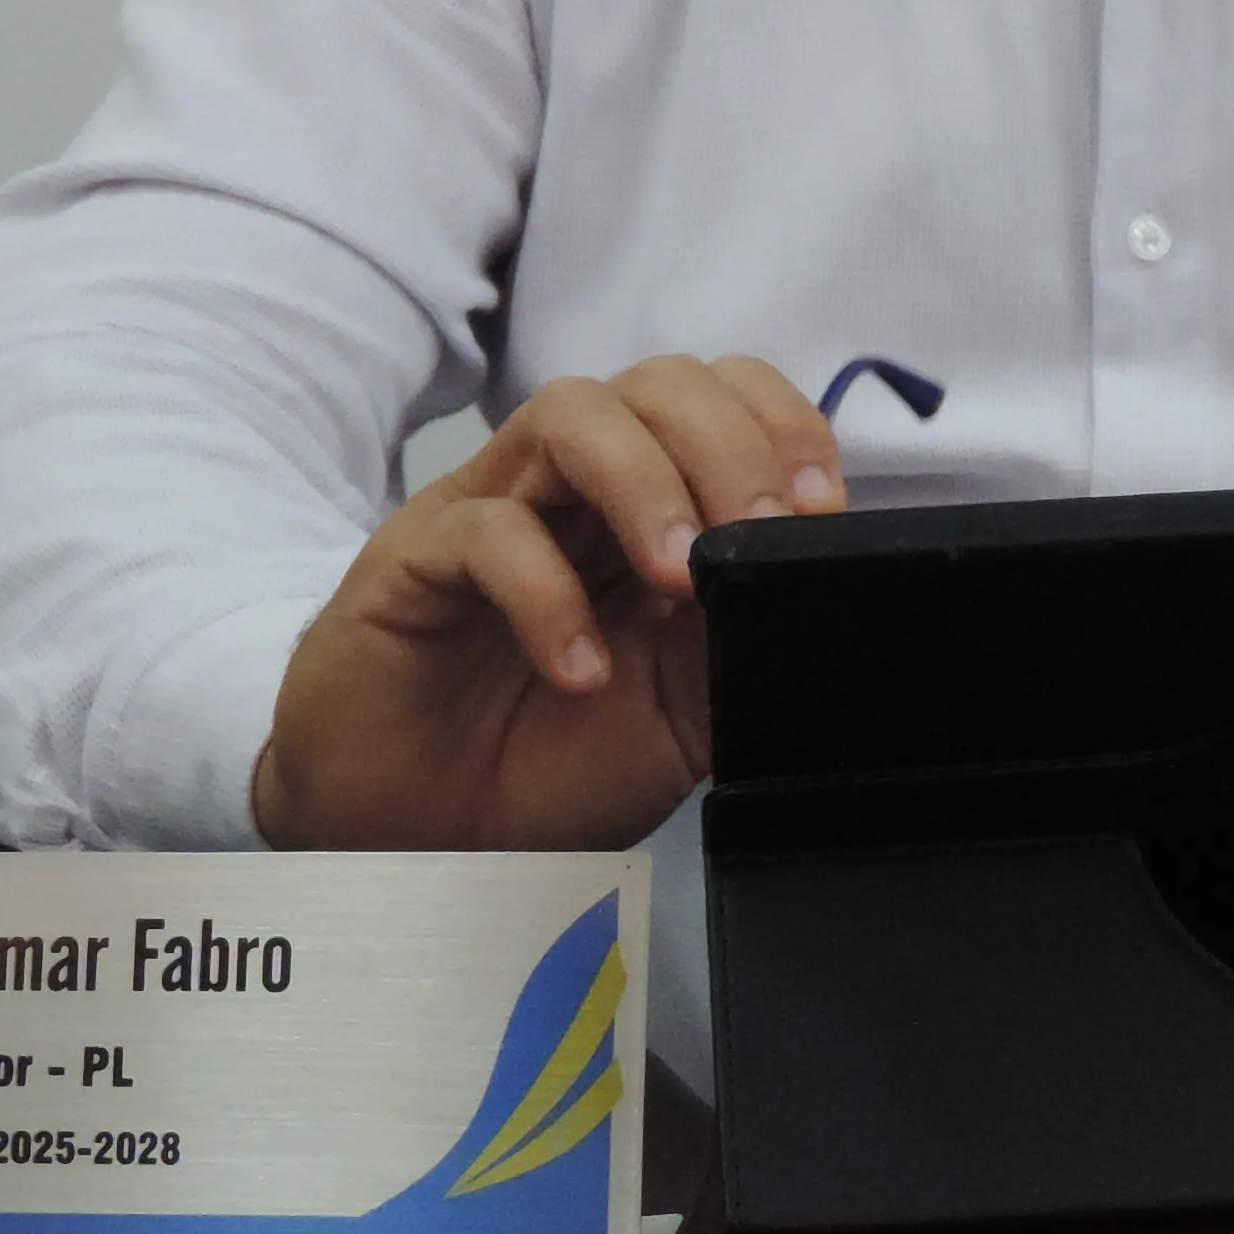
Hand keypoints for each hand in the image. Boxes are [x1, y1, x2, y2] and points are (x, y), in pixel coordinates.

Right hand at [249, 356, 844, 848]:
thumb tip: (805, 585)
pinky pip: (485, 529)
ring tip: (678, 574)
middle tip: (763, 533)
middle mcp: (570, 489)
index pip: (718, 398)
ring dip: (644, 480)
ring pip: (571, 415)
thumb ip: (738, 643)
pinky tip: (581, 669)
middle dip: (727, 445)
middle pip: (653, 385)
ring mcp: (490, 511)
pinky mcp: (413, 559)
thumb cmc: (549, 766)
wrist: (426, 848)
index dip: (779, 428)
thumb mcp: (681, 714)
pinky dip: (548, 593)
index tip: (820, 509)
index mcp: (646, 508)